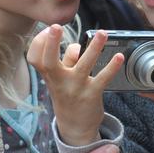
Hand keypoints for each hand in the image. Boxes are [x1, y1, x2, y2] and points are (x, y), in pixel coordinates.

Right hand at [27, 25, 123, 145]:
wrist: (74, 126)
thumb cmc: (67, 95)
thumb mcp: (60, 79)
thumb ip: (66, 60)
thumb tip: (76, 45)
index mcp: (48, 75)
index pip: (35, 57)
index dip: (40, 41)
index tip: (47, 29)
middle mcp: (58, 81)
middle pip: (49, 61)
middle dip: (52, 43)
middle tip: (55, 26)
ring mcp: (75, 88)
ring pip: (83, 65)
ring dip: (94, 48)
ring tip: (102, 33)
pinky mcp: (92, 94)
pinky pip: (102, 78)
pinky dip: (111, 67)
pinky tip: (119, 56)